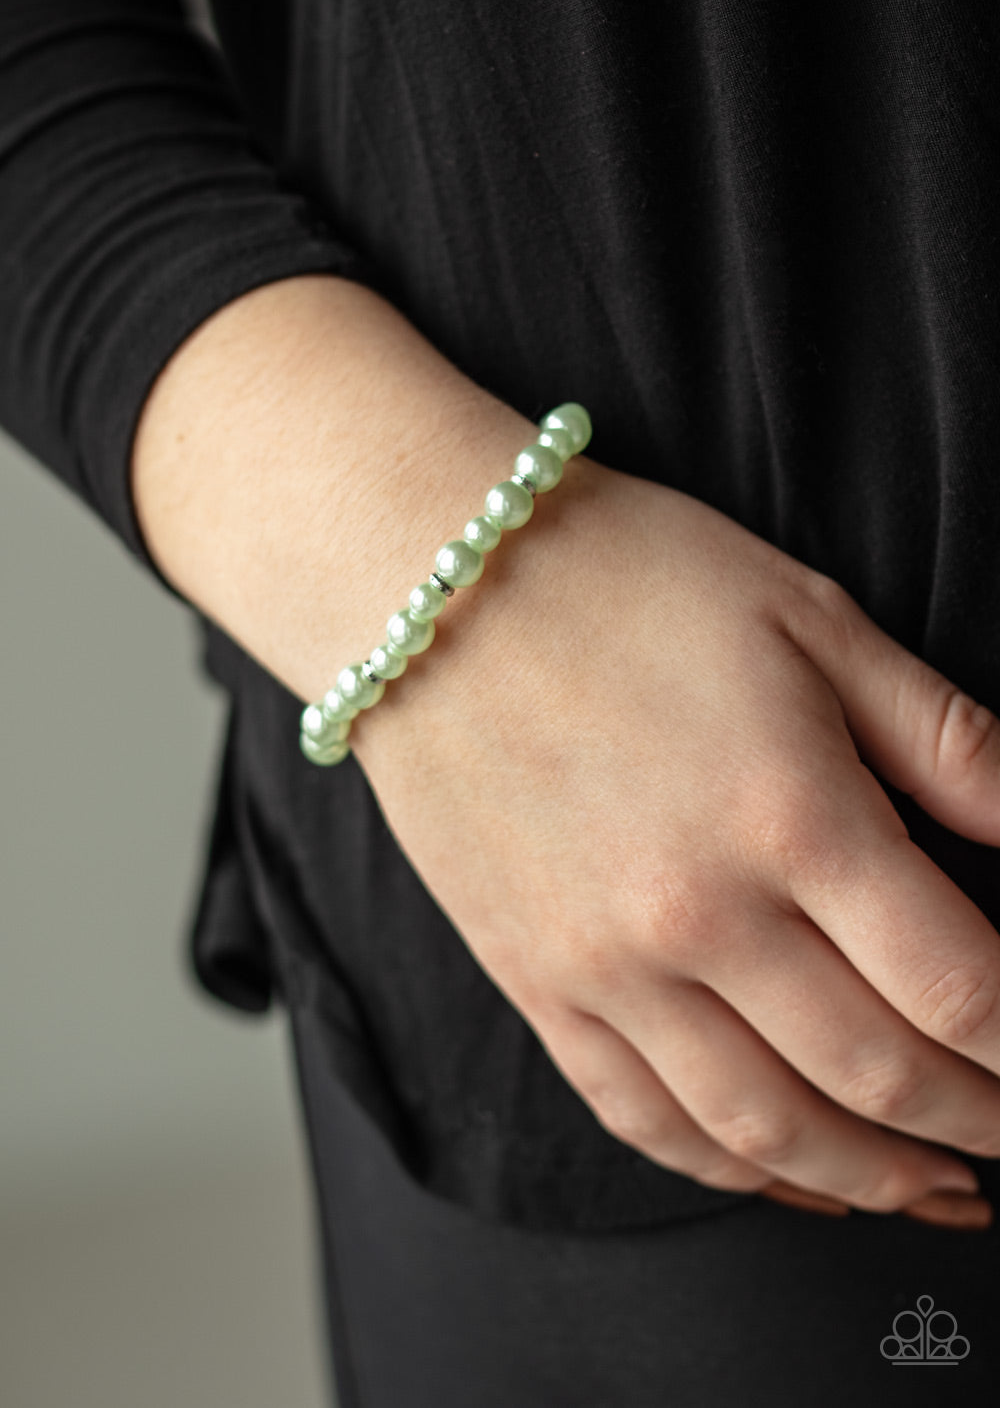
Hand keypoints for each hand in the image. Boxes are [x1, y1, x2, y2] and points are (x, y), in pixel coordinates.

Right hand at [350, 453, 999, 1224]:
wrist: (426, 587)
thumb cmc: (621, 580)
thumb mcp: (812, 619)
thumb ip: (945, 739)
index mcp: (791, 815)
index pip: (959, 987)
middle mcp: (699, 915)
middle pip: (878, 1075)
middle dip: (977, 1120)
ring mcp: (606, 965)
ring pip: (766, 1130)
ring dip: (872, 1179)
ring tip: (936, 1187)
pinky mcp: (537, 982)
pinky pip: (644, 1118)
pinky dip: (736, 1170)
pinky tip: (792, 1174)